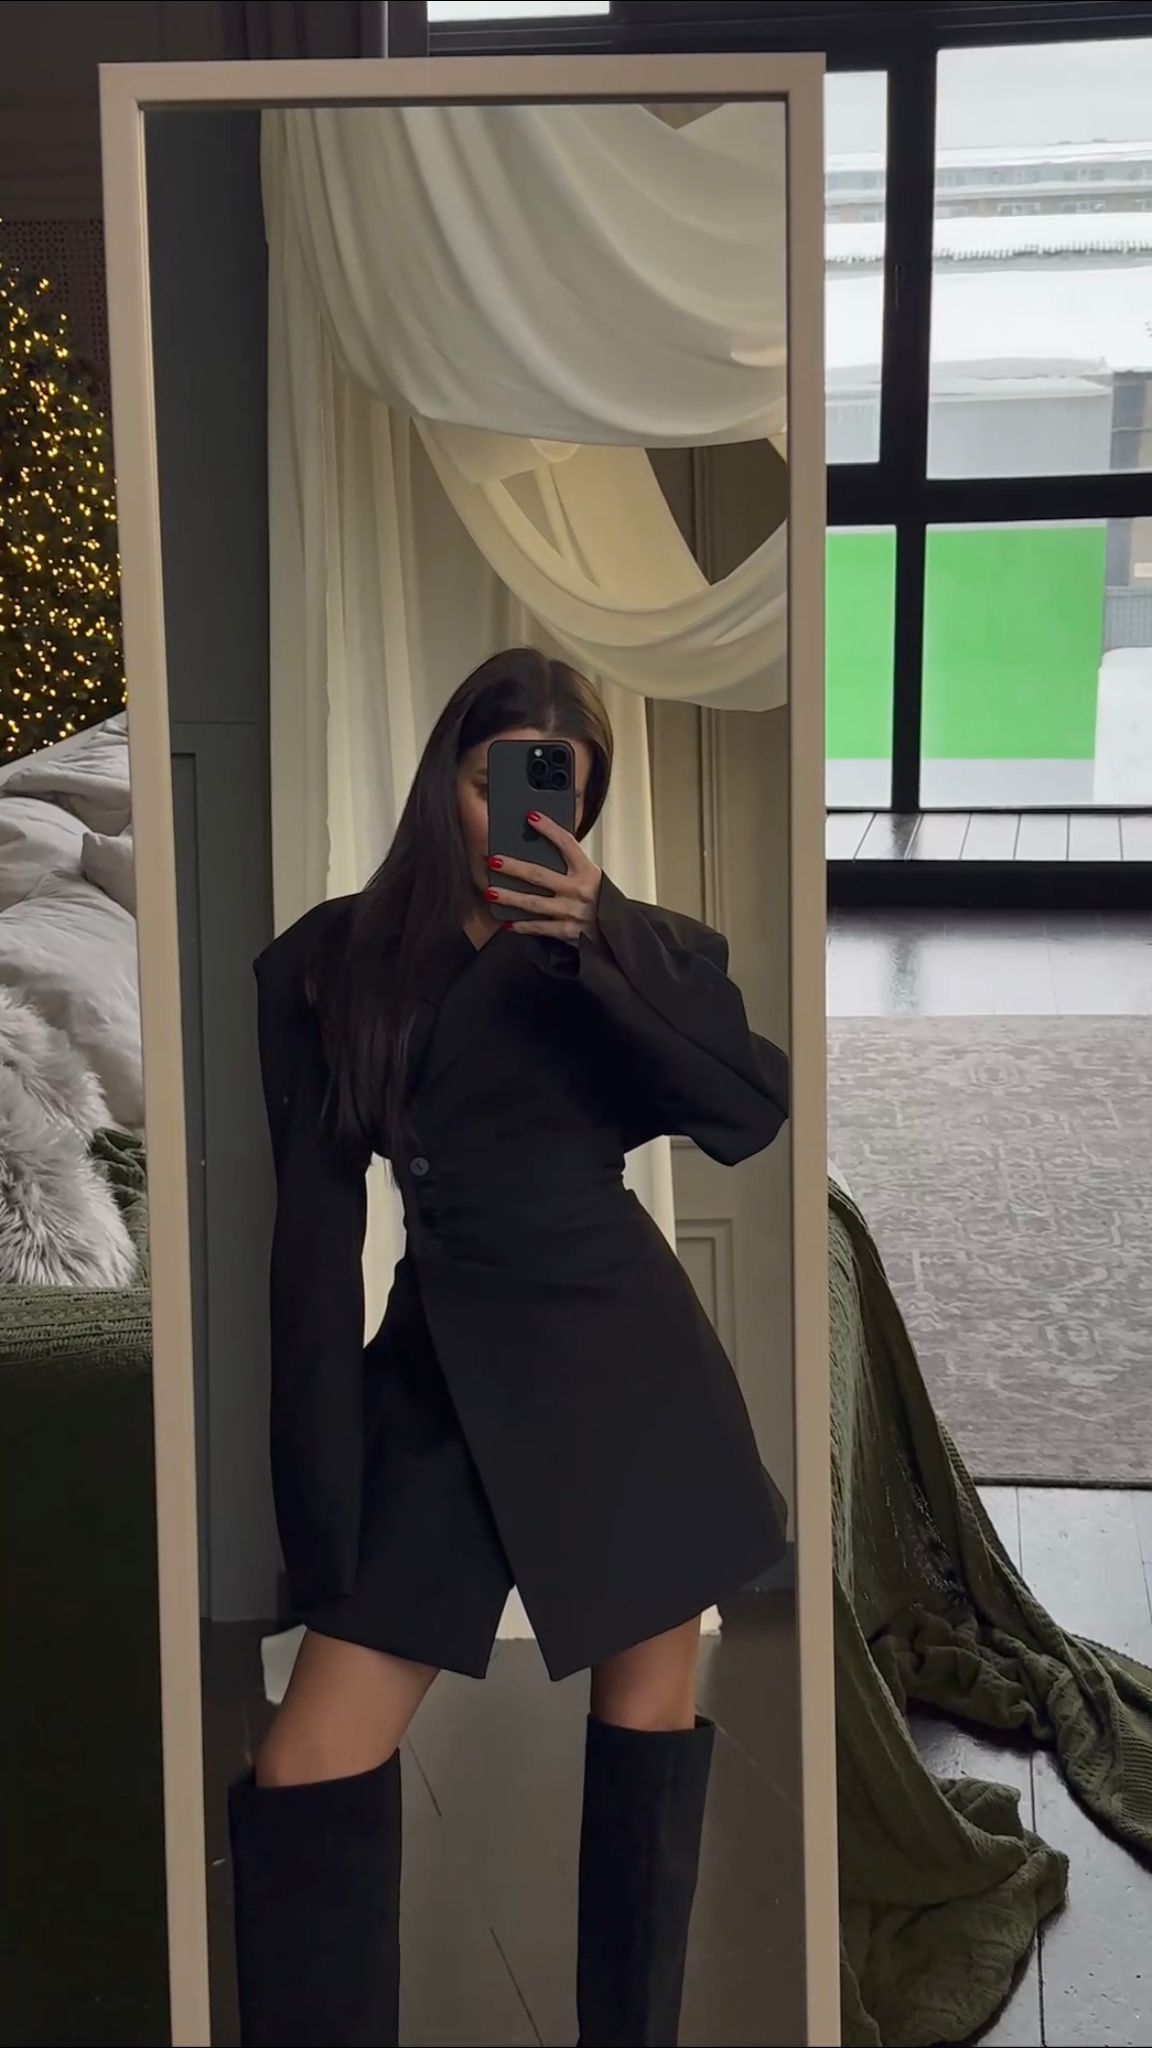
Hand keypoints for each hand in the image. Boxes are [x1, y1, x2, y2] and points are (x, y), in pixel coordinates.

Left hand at [485, 811, 601, 945]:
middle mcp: (579, 890)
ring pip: (534, 903)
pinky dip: (522, 926)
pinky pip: (539, 927)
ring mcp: (572, 912)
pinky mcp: (568, 931)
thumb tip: (542, 848)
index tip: (531, 817)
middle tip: (494, 860)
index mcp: (587, 871)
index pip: (567, 844)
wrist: (618, 932)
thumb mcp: (593, 878)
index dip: (549, 829)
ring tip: (490, 892)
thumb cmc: (602, 901)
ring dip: (510, 897)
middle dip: (514, 867)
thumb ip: (572, 866)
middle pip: (540, 875)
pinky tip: (507, 923)